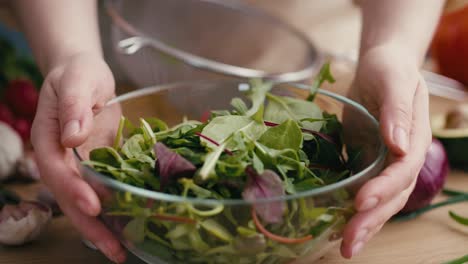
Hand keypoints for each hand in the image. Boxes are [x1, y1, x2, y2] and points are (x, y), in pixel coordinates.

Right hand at [31, 53, 125, 262]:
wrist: (85, 75)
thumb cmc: (78, 74)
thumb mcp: (77, 81)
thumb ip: (73, 107)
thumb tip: (73, 137)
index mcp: (48, 138)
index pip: (57, 170)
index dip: (73, 190)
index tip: (94, 207)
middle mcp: (60, 158)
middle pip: (70, 197)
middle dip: (91, 224)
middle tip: (114, 250)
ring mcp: (77, 164)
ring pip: (85, 200)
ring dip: (103, 226)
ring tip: (123, 251)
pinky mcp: (96, 165)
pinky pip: (102, 191)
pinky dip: (114, 210)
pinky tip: (129, 227)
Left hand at [340, 45, 431, 257]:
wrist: (380, 68)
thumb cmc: (389, 69)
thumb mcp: (394, 81)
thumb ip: (397, 111)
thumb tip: (399, 144)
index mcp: (414, 139)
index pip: (403, 171)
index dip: (384, 188)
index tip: (361, 201)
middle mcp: (402, 157)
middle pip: (392, 195)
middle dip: (372, 219)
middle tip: (349, 242)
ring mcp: (383, 163)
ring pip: (379, 200)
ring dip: (364, 224)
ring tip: (345, 246)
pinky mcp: (366, 162)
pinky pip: (363, 190)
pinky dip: (352, 210)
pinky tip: (337, 225)